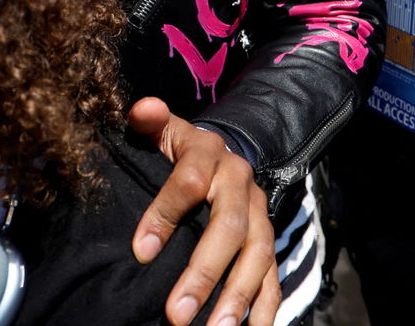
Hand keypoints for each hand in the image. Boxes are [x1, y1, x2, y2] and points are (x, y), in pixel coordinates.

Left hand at [129, 98, 279, 325]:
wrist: (223, 155)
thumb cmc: (178, 150)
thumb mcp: (163, 129)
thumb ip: (149, 120)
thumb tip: (142, 109)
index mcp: (209, 153)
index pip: (190, 181)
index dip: (166, 213)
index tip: (142, 251)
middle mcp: (240, 184)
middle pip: (229, 227)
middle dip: (204, 271)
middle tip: (177, 313)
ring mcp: (259, 215)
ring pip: (257, 256)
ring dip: (236, 297)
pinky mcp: (268, 242)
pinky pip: (272, 278)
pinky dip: (265, 309)